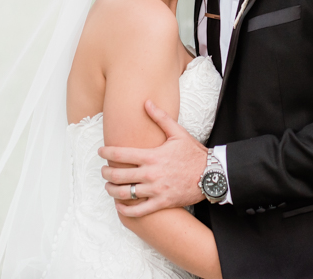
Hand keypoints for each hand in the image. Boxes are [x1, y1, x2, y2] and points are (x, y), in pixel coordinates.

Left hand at [99, 99, 208, 217]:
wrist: (211, 175)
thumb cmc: (193, 153)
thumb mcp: (178, 133)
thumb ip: (160, 118)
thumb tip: (146, 102)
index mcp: (152, 156)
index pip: (121, 154)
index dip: (107, 152)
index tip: (100, 152)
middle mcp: (151, 174)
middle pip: (118, 175)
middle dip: (106, 173)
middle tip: (103, 170)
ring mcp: (156, 190)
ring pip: (125, 193)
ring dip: (112, 190)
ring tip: (109, 186)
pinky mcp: (162, 203)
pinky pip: (138, 210)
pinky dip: (125, 210)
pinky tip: (120, 206)